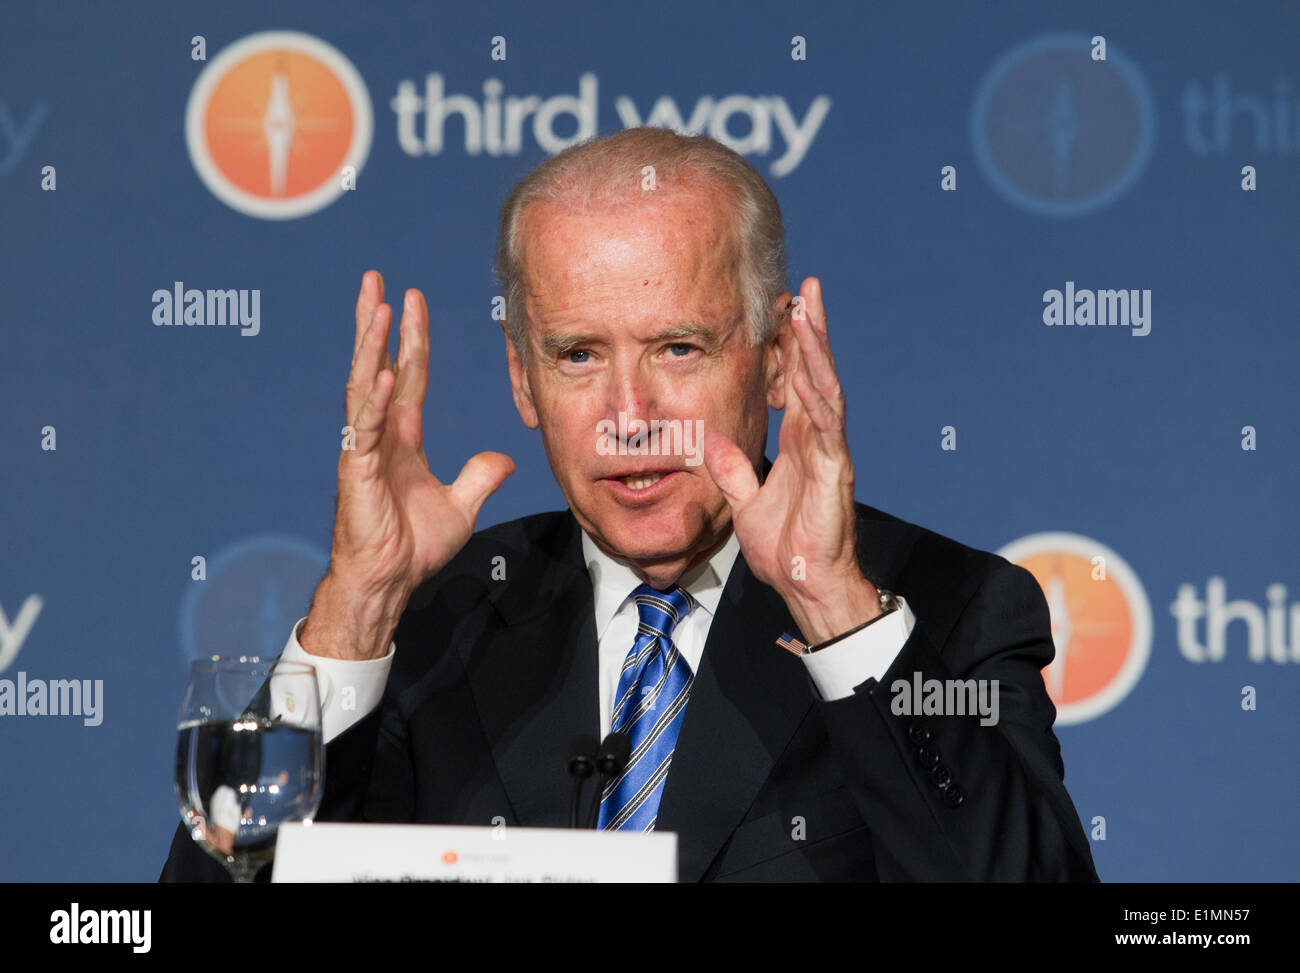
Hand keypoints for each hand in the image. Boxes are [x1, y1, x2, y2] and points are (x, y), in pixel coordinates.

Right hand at [302, 271, 514, 659]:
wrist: (388, 582)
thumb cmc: (411, 548)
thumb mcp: (460, 506)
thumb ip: (479, 477)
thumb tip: (504, 459)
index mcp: (402, 438)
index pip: (409, 376)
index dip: (412, 339)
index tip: (413, 300)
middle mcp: (380, 436)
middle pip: (377, 366)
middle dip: (377, 323)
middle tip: (375, 279)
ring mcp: (364, 450)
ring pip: (364, 386)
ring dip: (369, 346)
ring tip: (375, 306)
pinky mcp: (355, 472)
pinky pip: (364, 428)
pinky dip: (374, 400)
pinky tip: (380, 372)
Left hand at [703, 277, 879, 643]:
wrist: (804, 584)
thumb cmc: (784, 549)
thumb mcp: (745, 502)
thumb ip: (732, 470)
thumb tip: (711, 441)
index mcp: (800, 444)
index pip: (796, 384)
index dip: (790, 348)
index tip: (782, 311)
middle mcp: (819, 441)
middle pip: (816, 374)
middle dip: (811, 330)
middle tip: (805, 289)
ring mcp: (830, 453)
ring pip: (827, 390)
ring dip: (817, 350)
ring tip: (808, 312)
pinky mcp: (835, 472)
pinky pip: (829, 427)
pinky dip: (821, 397)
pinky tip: (812, 370)